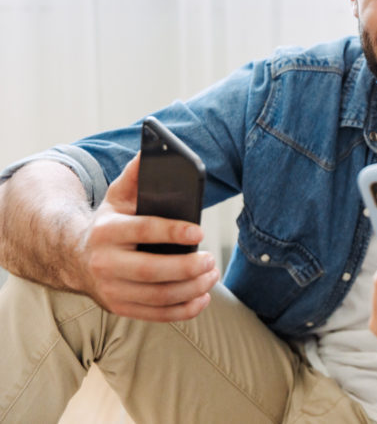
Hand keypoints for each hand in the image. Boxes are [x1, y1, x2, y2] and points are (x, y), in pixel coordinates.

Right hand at [77, 153, 218, 321]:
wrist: (76, 258)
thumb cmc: (110, 224)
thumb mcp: (117, 197)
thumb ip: (135, 175)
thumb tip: (152, 151)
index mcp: (107, 231)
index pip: (143, 230)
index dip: (172, 232)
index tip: (199, 232)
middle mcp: (105, 263)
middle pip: (150, 271)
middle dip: (186, 268)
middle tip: (210, 260)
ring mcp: (111, 290)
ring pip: (156, 296)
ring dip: (191, 289)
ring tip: (211, 274)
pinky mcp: (119, 308)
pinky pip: (155, 315)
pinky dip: (182, 310)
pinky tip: (202, 297)